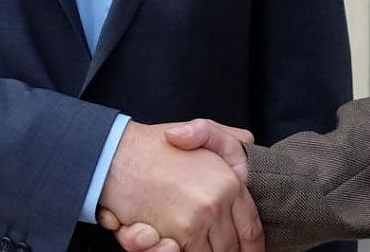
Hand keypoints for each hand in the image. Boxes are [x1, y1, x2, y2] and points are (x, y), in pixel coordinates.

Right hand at [98, 121, 262, 251]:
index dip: (252, 246)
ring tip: (183, 241)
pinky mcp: (175, 236)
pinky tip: (170, 243)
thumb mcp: (201, 131)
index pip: (251, 227)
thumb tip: (248, 141)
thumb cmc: (156, 145)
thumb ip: (227, 139)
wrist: (116, 155)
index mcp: (230, 182)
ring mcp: (197, 222)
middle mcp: (217, 204)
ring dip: (201, 251)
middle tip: (218, 248)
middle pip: (231, 247)